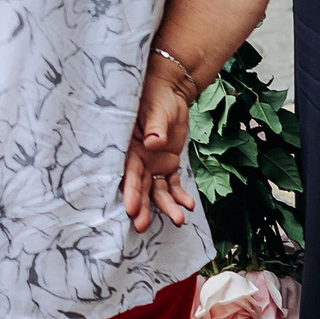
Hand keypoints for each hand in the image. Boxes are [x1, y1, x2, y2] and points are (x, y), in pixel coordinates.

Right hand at [120, 73, 195, 231]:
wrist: (171, 91)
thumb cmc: (157, 96)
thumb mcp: (155, 108)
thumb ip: (155, 126)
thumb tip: (153, 143)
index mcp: (130, 146)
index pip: (129, 171)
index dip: (130, 190)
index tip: (131, 209)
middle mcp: (139, 158)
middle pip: (141, 186)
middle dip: (143, 207)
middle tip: (142, 227)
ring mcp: (153, 163)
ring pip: (158, 190)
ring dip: (166, 206)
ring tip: (178, 220)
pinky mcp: (167, 163)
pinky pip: (172, 184)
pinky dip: (180, 195)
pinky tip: (189, 206)